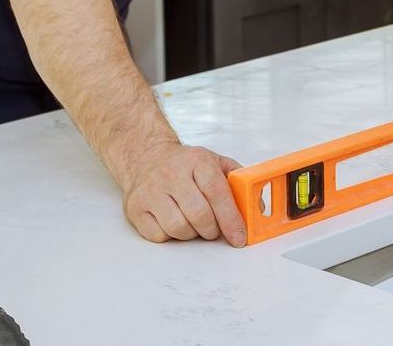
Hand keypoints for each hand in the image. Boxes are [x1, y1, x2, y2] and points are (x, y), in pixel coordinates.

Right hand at [121, 142, 247, 246]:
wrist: (147, 156)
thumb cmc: (185, 165)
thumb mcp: (215, 163)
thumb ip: (238, 183)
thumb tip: (256, 208)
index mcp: (196, 161)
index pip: (217, 193)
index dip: (231, 219)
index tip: (239, 237)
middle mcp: (171, 174)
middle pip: (199, 215)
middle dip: (212, 230)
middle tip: (214, 229)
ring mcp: (151, 191)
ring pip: (179, 228)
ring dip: (192, 233)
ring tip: (192, 222)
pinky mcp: (136, 208)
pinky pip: (159, 235)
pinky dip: (171, 235)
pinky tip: (173, 220)